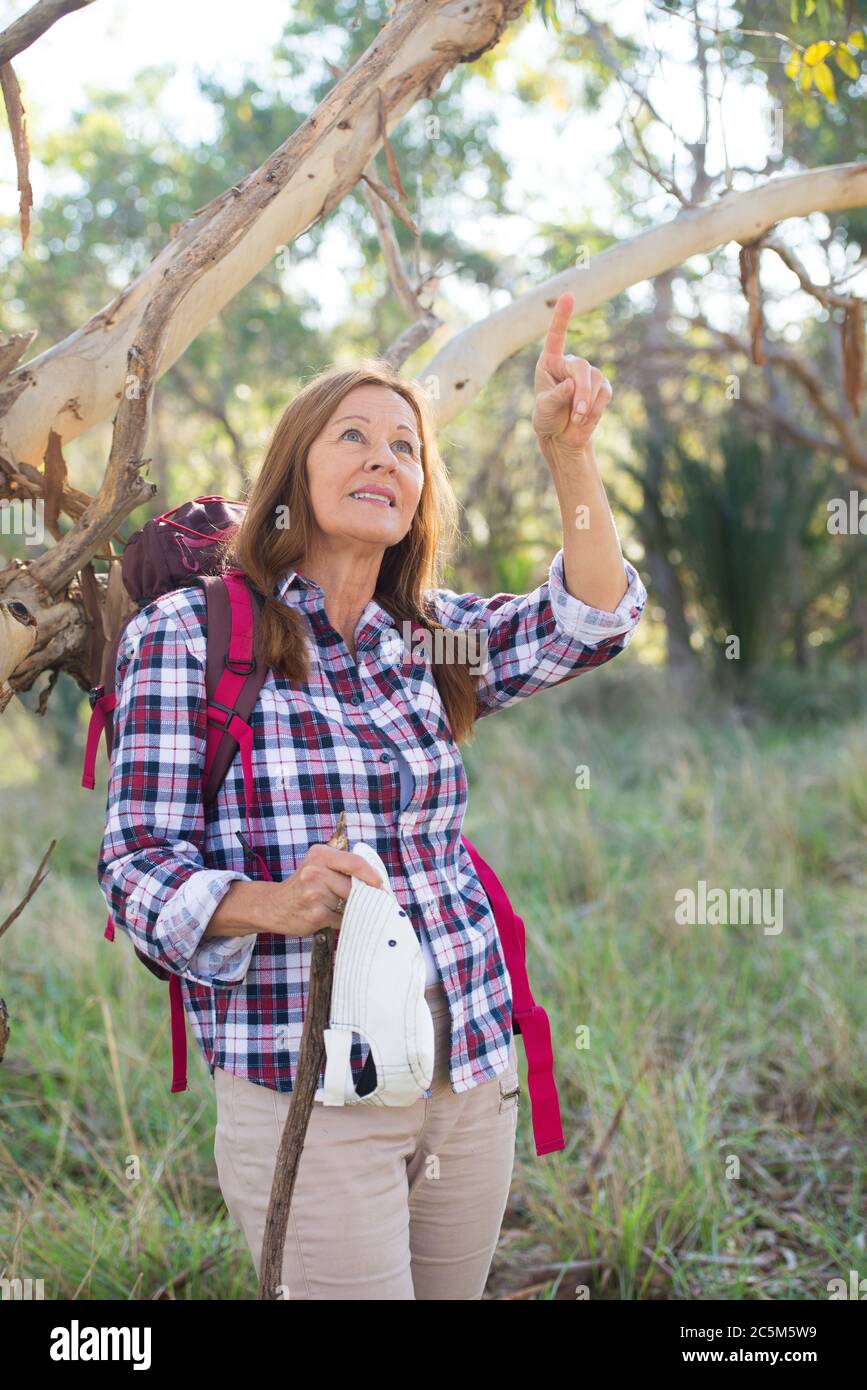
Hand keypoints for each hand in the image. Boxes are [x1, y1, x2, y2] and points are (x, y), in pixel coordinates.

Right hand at [264, 843, 384, 937]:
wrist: (273, 906)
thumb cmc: (302, 885)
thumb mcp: (317, 864)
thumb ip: (343, 867)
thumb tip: (377, 881)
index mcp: (320, 854)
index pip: (355, 862)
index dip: (372, 875)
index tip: (381, 885)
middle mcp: (315, 871)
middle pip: (355, 886)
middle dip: (362, 895)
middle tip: (365, 900)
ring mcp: (314, 894)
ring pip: (350, 904)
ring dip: (349, 909)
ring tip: (335, 906)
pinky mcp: (316, 915)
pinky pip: (341, 919)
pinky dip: (340, 920)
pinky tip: (328, 916)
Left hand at [532, 291, 612, 450]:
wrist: (562, 437)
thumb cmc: (547, 419)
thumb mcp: (544, 409)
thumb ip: (555, 396)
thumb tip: (572, 385)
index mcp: (549, 362)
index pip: (556, 336)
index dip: (562, 316)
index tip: (569, 296)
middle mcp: (569, 364)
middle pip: (581, 367)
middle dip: (581, 391)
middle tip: (577, 413)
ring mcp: (587, 375)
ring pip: (596, 380)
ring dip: (587, 402)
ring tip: (577, 418)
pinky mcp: (601, 388)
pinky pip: (605, 393)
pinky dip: (596, 407)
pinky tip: (586, 418)